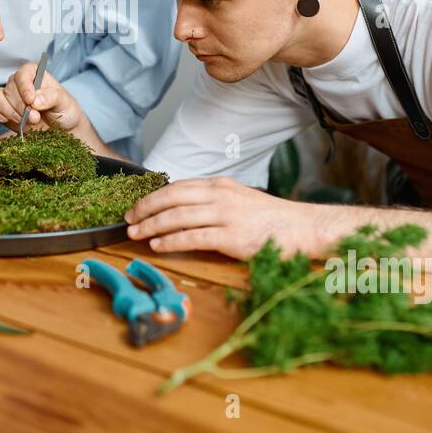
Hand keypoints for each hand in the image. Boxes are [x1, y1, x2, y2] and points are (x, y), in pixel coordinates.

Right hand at [0, 61, 83, 132]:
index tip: (31, 100)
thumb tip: (35, 100)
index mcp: (35, 74)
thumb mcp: (64, 102)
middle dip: (20, 106)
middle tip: (35, 118)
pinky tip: (8, 121)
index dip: (24, 86)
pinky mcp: (2, 112)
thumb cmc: (65, 111)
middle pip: (9, 88)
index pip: (24, 73)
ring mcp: (10, 97)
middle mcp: (20, 83)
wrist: (62, 130)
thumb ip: (52, 97)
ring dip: (8, 111)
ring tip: (24, 122)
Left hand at [123, 177, 302, 259]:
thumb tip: (183, 211)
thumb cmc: (272, 219)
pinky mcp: (232, 237)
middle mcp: (220, 196)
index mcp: (220, 186)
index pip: (177, 187)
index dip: (152, 197)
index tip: (136, 207)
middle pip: (172, 198)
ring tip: (136, 234)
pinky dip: (172, 241)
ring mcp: (226, 216)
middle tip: (128, 221)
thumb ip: (213, 202)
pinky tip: (159, 246)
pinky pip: (194, 237)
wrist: (303, 228)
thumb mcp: (240, 200)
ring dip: (153, 226)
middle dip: (145, 209)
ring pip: (178, 217)